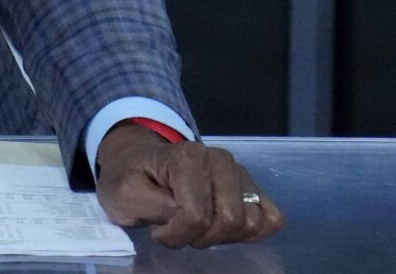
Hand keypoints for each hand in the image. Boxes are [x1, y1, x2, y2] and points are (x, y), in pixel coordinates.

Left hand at [95, 124, 285, 248]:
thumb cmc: (129, 179)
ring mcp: (240, 173)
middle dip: (201, 237)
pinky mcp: (252, 187)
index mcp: (189, 157)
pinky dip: (250, 233)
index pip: (196, 216)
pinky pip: (271, 218)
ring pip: (251, 222)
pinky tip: (223, 230)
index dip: (176, 235)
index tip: (157, 230)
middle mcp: (221, 160)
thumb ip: (155, 208)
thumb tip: (189, 218)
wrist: (136, 162)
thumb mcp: (125, 195)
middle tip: (178, 229)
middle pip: (230, 220)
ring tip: (198, 226)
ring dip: (223, 236)